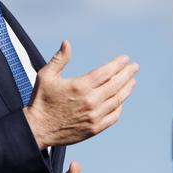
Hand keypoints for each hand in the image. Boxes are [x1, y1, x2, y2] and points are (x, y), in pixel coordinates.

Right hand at [23, 40, 137, 148]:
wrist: (37, 129)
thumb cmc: (41, 100)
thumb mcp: (46, 75)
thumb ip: (59, 59)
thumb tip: (67, 43)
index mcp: (80, 86)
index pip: (106, 72)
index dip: (118, 64)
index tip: (125, 59)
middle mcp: (90, 101)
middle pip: (116, 85)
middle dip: (127, 74)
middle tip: (134, 67)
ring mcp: (94, 116)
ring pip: (117, 100)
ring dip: (126, 89)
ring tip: (132, 81)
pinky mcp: (94, 128)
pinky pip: (114, 116)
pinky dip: (119, 107)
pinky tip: (120, 101)